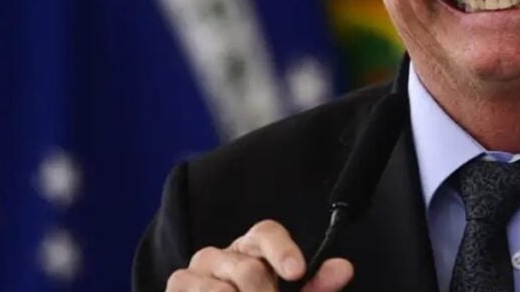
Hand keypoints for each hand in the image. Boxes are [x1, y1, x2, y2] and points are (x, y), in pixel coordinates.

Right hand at [165, 220, 353, 290]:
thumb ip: (315, 286)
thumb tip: (343, 268)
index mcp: (250, 248)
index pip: (266, 234)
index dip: (282, 250)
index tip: (297, 272)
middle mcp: (219, 254)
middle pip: (248, 269)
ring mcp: (192, 273)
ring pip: (221, 290)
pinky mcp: (176, 287)